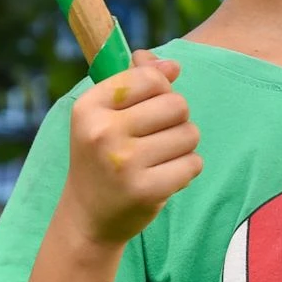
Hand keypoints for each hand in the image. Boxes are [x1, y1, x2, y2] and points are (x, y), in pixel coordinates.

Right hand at [61, 50, 201, 245]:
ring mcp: (124, 162)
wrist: (87, 217)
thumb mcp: (106, 113)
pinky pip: (193, 163)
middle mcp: (103, 131)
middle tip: (156, 137)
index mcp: (89, 106)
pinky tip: (164, 175)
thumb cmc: (103, 155)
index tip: (148, 107)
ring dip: (182, 145)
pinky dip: (187, 168)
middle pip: (176, 104)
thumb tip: (173, 65)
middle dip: (176, 118)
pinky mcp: (146, 190)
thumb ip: (137, 80)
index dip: (161, 89)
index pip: (150, 77)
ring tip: (159, 157)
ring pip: (190, 133)